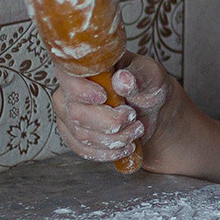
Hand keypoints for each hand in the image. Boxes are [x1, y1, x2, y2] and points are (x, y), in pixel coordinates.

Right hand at [51, 54, 173, 165]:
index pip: (68, 75)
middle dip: (110, 122)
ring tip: (135, 130)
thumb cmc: (147, 87)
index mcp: (86, 67)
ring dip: (114, 139)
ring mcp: (68, 113)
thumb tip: (122, 79)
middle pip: (76, 113)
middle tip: (133, 117)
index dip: (80, 89)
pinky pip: (82, 150)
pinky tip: (124, 147)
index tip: (103, 96)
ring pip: (82, 135)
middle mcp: (70, 89)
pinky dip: (107, 152)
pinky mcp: (72, 134)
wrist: (150, 111)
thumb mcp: (152, 76)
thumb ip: (139, 76)